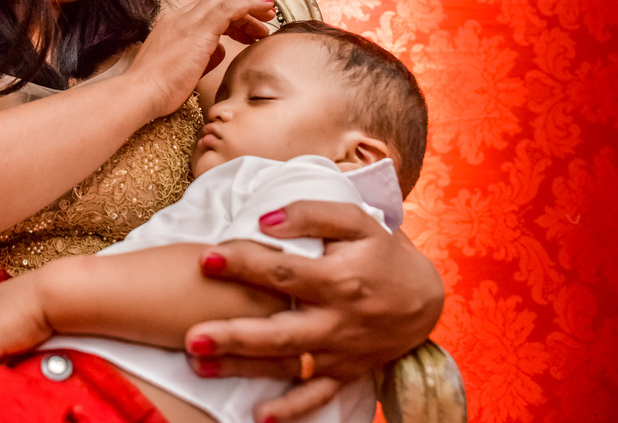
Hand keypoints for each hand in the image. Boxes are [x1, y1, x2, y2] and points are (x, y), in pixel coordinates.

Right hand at [129, 0, 275, 117]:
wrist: (141, 92)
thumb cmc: (158, 90)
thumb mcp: (184, 69)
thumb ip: (202, 56)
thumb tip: (219, 50)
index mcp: (173, 25)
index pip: (206, 11)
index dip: (230, 16)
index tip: (246, 27)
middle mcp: (180, 17)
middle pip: (218, 2)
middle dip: (243, 8)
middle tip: (263, 19)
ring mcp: (188, 20)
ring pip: (226, 0)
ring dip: (250, 6)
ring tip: (268, 17)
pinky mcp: (200, 28)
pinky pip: (231, 7)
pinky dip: (249, 6)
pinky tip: (263, 13)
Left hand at [185, 201, 442, 416]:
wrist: (425, 298)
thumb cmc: (382, 252)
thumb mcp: (357, 221)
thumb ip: (312, 214)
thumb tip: (265, 219)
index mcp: (339, 279)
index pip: (283, 272)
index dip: (243, 264)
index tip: (206, 259)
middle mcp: (337, 321)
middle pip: (279, 331)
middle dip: (234, 335)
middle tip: (191, 335)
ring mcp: (340, 352)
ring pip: (287, 365)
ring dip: (243, 368)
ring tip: (199, 365)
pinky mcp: (345, 373)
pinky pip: (317, 397)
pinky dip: (291, 410)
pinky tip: (259, 416)